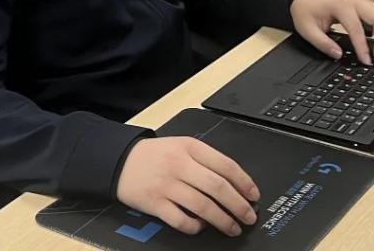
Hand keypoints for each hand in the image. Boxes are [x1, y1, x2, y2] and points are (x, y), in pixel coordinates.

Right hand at [116, 137, 259, 236]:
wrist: (120, 161)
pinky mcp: (155, 203)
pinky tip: (201, 226)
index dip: (244, 183)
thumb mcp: (181, 146)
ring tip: (232, 228)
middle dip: (238, 205)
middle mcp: (179, 165)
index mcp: (190, 147)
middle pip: (217, 187)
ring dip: (222, 220)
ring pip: (203, 206)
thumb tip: (235, 184)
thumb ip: (205, 160)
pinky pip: (181, 220)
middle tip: (249, 217)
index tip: (254, 196)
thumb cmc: (156, 155)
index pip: (225, 165)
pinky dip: (195, 226)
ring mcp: (167, 185)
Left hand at [289, 0, 373, 65]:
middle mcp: (355, 1)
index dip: (363, 48)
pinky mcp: (365, 4)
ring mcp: (362, 1)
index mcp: (341, 6)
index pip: (357, 29)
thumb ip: (322, 44)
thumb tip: (338, 55)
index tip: (367, 61)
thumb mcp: (307, 29)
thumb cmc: (306, 10)